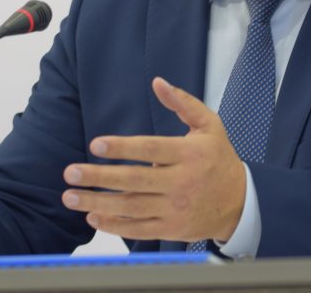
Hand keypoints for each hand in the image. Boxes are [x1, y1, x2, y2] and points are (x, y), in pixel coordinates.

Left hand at [61, 77, 245, 242]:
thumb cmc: (219, 159)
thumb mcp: (209, 124)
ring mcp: (175, 209)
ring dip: (97, 202)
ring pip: (131, 207)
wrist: (240, 202)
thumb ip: (182, 102)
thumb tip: (158, 82)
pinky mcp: (171, 228)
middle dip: (98, 177)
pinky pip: (138, 229)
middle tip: (70, 172)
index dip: (121, 148)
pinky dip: (114, 225)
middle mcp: (180, 182)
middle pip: (134, 180)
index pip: (149, 149)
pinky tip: (93, 216)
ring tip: (71, 196)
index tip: (95, 145)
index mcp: (189, 154)